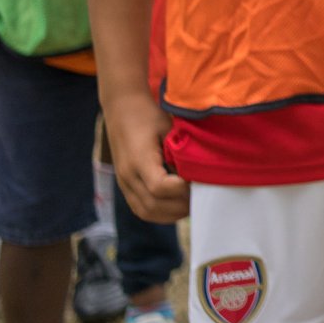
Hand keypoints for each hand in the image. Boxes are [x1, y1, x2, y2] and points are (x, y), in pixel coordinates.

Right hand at [104, 100, 188, 221]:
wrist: (122, 108)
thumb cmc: (149, 115)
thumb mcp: (168, 128)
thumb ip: (179, 153)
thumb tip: (196, 176)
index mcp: (139, 159)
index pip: (159, 187)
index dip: (181, 190)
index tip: (198, 182)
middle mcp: (127, 175)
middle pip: (153, 205)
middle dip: (180, 207)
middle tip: (201, 198)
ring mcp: (123, 182)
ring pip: (145, 211)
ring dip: (170, 214)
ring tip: (190, 205)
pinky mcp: (124, 185)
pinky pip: (140, 208)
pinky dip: (159, 213)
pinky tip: (176, 206)